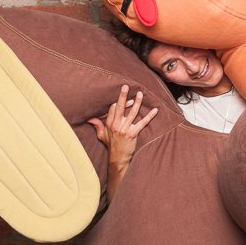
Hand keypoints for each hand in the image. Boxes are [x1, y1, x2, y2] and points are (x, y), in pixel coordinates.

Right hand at [87, 85, 157, 200]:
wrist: (118, 158)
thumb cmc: (111, 146)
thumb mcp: (101, 135)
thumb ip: (97, 126)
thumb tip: (90, 119)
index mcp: (109, 123)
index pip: (113, 108)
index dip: (119, 102)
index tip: (125, 98)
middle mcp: (117, 125)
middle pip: (120, 107)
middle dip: (123, 96)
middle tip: (126, 86)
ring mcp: (125, 129)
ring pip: (132, 113)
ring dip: (137, 103)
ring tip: (141, 94)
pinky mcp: (133, 133)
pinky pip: (142, 123)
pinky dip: (149, 116)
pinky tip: (155, 110)